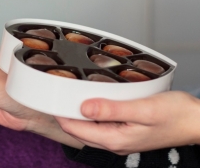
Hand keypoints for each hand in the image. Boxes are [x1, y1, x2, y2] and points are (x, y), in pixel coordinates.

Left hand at [56, 90, 199, 154]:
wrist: (198, 121)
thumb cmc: (177, 115)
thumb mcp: (143, 109)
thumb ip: (112, 110)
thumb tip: (83, 108)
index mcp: (115, 139)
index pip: (75, 129)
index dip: (60, 113)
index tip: (50, 97)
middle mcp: (115, 143)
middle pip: (78, 130)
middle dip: (65, 113)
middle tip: (55, 92)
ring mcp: (120, 139)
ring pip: (88, 128)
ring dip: (77, 113)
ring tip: (68, 94)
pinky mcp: (125, 133)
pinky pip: (100, 125)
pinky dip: (92, 114)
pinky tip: (91, 101)